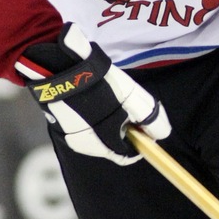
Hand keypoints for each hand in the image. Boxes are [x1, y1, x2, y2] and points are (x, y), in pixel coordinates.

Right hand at [16, 23, 170, 164]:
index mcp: (98, 144)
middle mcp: (81, 143)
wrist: (57, 62)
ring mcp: (67, 130)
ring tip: (109, 92)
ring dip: (109, 116)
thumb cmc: (97, 82)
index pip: (126, 156)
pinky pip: (83, 119)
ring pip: (98, 130)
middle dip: (124, 126)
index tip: (146, 125)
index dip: (140, 141)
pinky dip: (93, 110)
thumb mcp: (131, 99)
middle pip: (112, 142)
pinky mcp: (58, 117)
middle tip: (127, 102)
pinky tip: (94, 90)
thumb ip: (149, 119)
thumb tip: (161, 135)